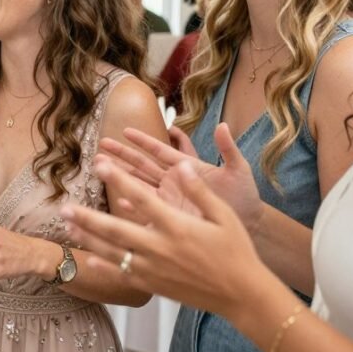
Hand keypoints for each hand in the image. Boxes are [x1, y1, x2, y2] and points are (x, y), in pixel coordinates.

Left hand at [62, 160, 269, 318]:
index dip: (118, 180)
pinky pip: (123, 274)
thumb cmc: (236, 251)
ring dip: (88, 239)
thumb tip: (181, 165)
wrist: (242, 295)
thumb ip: (198, 191)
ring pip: (113, 253)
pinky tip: (88, 258)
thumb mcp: (223, 215)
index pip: (141, 198)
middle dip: (88, 217)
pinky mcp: (154, 285)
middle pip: (116, 230)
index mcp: (176, 226)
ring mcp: (154, 269)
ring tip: (68, 228)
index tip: (100, 165)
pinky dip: (104, 266)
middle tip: (64, 207)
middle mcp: (160, 248)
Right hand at [102, 123, 263, 234]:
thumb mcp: (239, 170)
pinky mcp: (172, 217)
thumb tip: (222, 126)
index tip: (125, 131)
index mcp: (188, 167)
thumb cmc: (246, 197)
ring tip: (100, 168)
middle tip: (101, 145)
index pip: (160, 150)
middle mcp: (175, 182)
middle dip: (122, 155)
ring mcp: (171, 200)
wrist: (252, 225)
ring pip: (140, 185)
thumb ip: (228, 149)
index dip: (143, 141)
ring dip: (121, 177)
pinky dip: (133, 206)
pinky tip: (118, 201)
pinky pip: (147, 210)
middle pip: (143, 165)